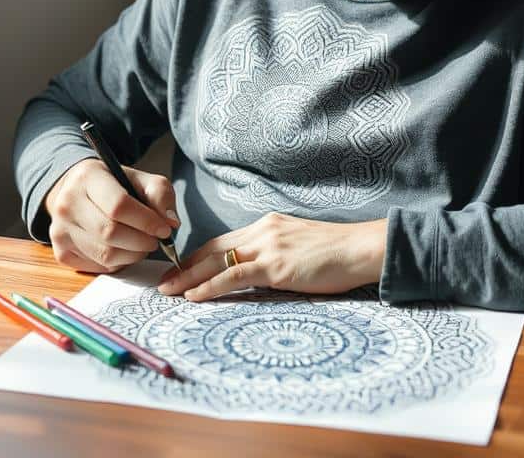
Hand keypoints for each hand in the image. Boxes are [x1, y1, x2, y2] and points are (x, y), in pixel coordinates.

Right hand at [44, 158, 178, 272]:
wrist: (76, 191)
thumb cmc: (114, 185)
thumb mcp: (140, 179)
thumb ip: (160, 194)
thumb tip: (170, 223)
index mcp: (87, 177)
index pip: (118, 206)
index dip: (146, 221)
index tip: (163, 229)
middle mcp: (67, 203)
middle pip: (111, 233)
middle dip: (142, 241)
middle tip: (154, 240)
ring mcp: (60, 230)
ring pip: (106, 255)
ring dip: (132, 255)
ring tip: (141, 245)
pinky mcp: (60, 252)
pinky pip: (97, 267)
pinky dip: (117, 263)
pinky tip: (121, 249)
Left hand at [157, 212, 386, 300]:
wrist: (361, 248)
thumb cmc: (336, 253)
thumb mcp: (298, 246)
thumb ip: (275, 253)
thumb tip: (258, 272)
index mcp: (267, 226)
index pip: (221, 241)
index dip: (195, 256)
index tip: (177, 269)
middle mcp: (262, 231)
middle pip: (211, 249)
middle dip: (183, 266)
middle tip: (162, 281)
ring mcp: (268, 246)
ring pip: (216, 261)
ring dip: (188, 278)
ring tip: (168, 292)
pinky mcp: (276, 266)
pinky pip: (234, 275)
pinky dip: (210, 286)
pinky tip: (194, 296)